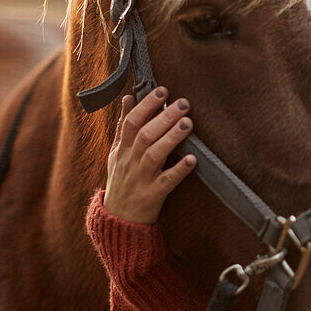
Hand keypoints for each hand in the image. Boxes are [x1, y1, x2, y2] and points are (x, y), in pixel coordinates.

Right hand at [104, 88, 195, 223]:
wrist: (118, 219)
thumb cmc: (122, 180)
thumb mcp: (118, 153)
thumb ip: (124, 126)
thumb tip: (128, 97)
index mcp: (123, 149)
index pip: (132, 122)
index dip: (146, 105)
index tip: (162, 90)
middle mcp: (131, 162)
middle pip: (145, 135)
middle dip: (164, 117)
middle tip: (183, 103)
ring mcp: (141, 179)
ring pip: (154, 155)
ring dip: (172, 138)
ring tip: (188, 123)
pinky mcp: (153, 195)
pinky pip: (166, 182)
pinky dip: (179, 170)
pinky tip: (192, 159)